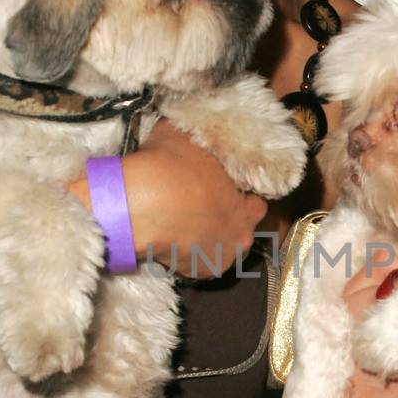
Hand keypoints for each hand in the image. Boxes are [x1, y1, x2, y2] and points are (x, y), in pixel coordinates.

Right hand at [73, 121, 267, 277]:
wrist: (141, 205)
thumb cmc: (170, 165)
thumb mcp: (184, 135)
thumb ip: (197, 136)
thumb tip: (193, 123)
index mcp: (247, 205)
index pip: (257, 203)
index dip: (241, 196)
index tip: (225, 189)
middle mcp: (242, 236)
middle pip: (241, 229)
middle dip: (227, 219)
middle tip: (203, 207)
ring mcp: (221, 259)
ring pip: (220, 248)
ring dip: (208, 239)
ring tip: (185, 225)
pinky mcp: (198, 274)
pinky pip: (197, 264)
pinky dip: (187, 255)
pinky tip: (172, 241)